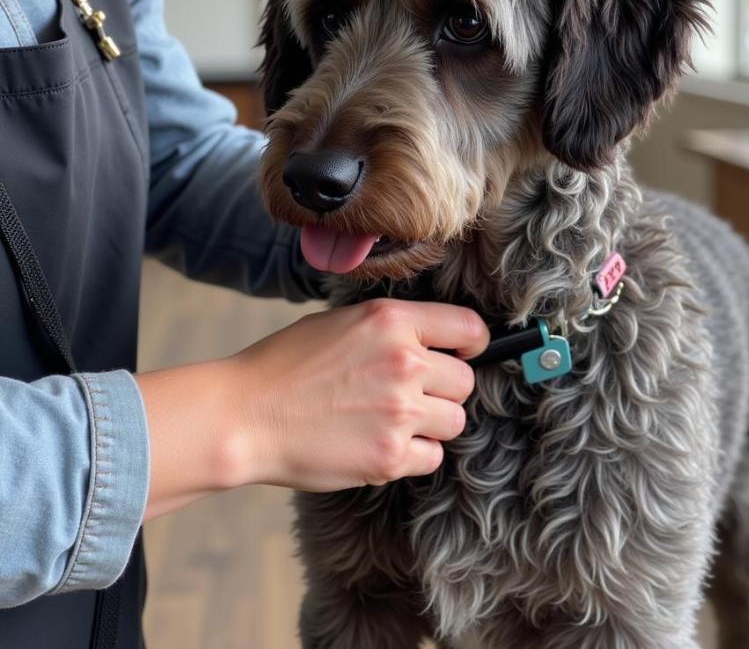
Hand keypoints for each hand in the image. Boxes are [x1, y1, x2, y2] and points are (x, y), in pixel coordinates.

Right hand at [137, 298, 487, 517]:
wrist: (244, 416)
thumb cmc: (284, 365)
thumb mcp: (341, 322)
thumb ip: (391, 329)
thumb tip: (432, 341)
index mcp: (392, 321)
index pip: (468, 327)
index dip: (473, 343)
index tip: (465, 354)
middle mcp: (405, 363)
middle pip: (465, 382)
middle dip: (444, 390)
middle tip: (412, 396)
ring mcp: (400, 412)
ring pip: (454, 421)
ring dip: (431, 424)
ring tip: (392, 421)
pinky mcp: (389, 457)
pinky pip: (431, 457)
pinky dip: (413, 455)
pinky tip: (381, 444)